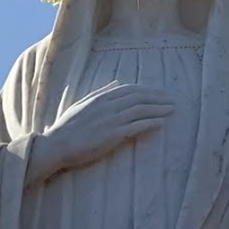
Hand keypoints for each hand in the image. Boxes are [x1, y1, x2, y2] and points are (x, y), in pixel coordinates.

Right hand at [31, 81, 172, 180]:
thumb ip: (101, 93)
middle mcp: (108, 105)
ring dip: (159, 108)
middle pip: (139, 97)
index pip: (130, 89)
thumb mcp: (82, 104)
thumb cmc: (67, 128)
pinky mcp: (113, 134)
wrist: (56, 145)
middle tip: (171, 99)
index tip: (159, 92)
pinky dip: (151, 122)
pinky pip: (137, 125)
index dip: (147, 90)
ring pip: (141, 109)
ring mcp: (111, 119)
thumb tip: (117, 83)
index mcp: (100, 97)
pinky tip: (161, 123)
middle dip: (157, 97)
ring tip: (171, 109)